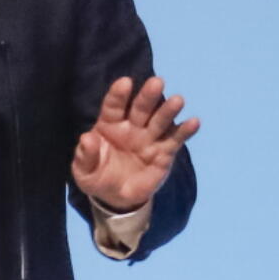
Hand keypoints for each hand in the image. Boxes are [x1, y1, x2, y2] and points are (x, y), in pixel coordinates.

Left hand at [72, 76, 199, 211]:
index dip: (119, 94)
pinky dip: (185, 131)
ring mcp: (149, 138)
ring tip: (177, 100)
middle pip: (140, 108)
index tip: (125, 82)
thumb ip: (85, 155)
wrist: (116, 197)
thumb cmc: (97, 177)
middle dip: (148, 96)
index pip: (114, 106)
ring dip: (168, 110)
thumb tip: (87, 138)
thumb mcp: (84, 171)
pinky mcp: (165, 153)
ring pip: (160, 120)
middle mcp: (131, 127)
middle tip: (157, 82)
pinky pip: (175, 140)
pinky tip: (194, 122)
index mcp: (109, 125)